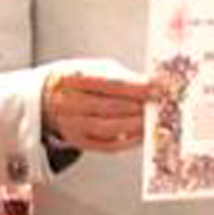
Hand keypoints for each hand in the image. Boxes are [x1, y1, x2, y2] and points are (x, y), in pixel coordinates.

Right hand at [40, 65, 159, 153]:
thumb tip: (154, 84)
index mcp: (73, 78)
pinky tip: (141, 134)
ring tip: (153, 119)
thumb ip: (124, 77)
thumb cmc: (83, 80)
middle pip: (110, 107)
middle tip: (160, 105)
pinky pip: (107, 145)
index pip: (110, 83)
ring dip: (135, 125)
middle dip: (138, 106)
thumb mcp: (99, 69)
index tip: (157, 88)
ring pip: (108, 128)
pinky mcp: (80, 142)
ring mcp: (72, 125)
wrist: (53, 98)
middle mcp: (69, 103)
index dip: (136, 87)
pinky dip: (127, 141)